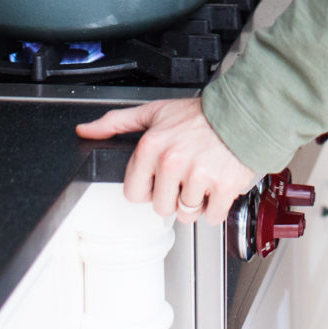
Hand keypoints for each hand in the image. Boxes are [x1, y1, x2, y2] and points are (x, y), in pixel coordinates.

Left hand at [76, 99, 257, 223]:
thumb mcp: (154, 111)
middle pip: (160, 207)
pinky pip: (211, 217)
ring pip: (186, 214)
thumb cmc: (200, 114)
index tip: (161, 176)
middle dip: (173, 196)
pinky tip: (216, 185)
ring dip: (195, 203)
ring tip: (202, 178)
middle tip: (185, 176)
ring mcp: (198, 176)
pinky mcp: (223, 187)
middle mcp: (172, 162)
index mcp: (152, 146)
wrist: (242, 111)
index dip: (148, 187)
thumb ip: (117, 122)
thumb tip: (85, 131)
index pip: (134, 193)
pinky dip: (216, 207)